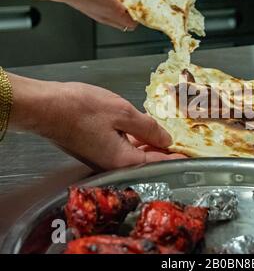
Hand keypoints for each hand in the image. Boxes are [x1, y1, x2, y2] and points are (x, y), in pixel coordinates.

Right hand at [8, 74, 184, 169]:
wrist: (46, 107)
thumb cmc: (79, 109)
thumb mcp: (123, 113)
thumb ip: (148, 128)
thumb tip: (165, 139)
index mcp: (123, 159)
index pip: (158, 162)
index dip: (176, 157)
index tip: (190, 155)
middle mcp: (113, 164)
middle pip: (146, 159)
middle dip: (163, 149)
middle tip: (179, 140)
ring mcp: (102, 158)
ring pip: (133, 152)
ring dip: (148, 142)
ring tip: (164, 132)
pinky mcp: (95, 149)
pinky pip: (121, 146)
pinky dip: (133, 138)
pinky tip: (140, 127)